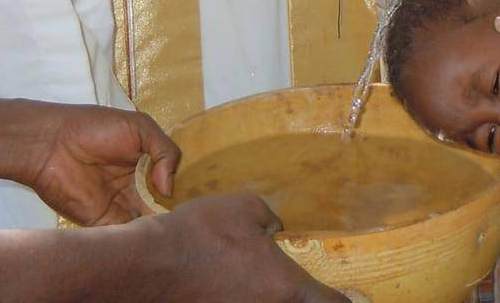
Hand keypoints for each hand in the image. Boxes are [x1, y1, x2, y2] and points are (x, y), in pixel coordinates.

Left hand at [17, 102, 180, 225]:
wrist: (52, 144)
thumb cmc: (97, 128)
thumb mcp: (140, 127)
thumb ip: (165, 152)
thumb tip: (168, 189)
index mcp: (147, 165)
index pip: (173, 182)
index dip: (186, 191)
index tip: (200, 202)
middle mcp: (137, 188)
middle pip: (162, 207)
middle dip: (174, 215)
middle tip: (190, 225)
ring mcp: (120, 206)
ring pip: (146, 225)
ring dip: (157, 230)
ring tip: (175, 235)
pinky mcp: (102, 223)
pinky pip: (123, 235)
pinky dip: (136, 240)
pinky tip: (150, 239)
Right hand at [142, 193, 350, 301]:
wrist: (149, 264)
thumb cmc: (200, 233)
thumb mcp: (245, 207)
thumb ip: (270, 219)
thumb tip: (274, 230)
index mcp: (286, 286)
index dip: (344, 301)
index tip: (351, 297)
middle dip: (307, 297)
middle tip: (308, 287)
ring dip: (275, 297)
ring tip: (262, 276)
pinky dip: (249, 298)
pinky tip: (237, 282)